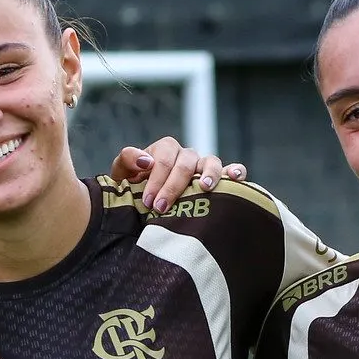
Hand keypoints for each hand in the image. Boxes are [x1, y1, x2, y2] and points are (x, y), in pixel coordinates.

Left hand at [108, 136, 245, 214]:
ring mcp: (202, 165)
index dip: (156, 179)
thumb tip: (146, 161)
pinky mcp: (216, 178)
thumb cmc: (134, 186)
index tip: (149, 201)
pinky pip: (231, 169)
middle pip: (185, 163)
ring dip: (209, 173)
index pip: (163, 159)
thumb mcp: (123, 173)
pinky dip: (236, 171)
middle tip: (161, 208)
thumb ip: (127, 160)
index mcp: (164, 150)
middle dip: (173, 186)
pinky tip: (236, 178)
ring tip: (204, 188)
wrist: (144, 201)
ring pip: (211, 162)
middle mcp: (185, 155)